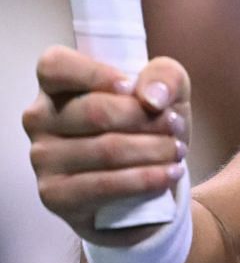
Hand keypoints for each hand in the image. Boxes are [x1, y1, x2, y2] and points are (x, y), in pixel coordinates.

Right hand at [22, 46, 192, 246]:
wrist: (148, 181)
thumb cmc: (147, 124)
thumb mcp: (166, 89)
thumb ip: (164, 75)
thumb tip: (152, 97)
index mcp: (55, 85)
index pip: (55, 67)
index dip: (97, 74)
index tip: (132, 88)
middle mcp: (40, 119)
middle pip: (95, 111)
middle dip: (148, 119)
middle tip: (175, 126)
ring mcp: (43, 158)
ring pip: (106, 150)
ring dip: (155, 150)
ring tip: (176, 151)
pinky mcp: (55, 195)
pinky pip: (105, 185)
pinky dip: (146, 179)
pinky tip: (169, 174)